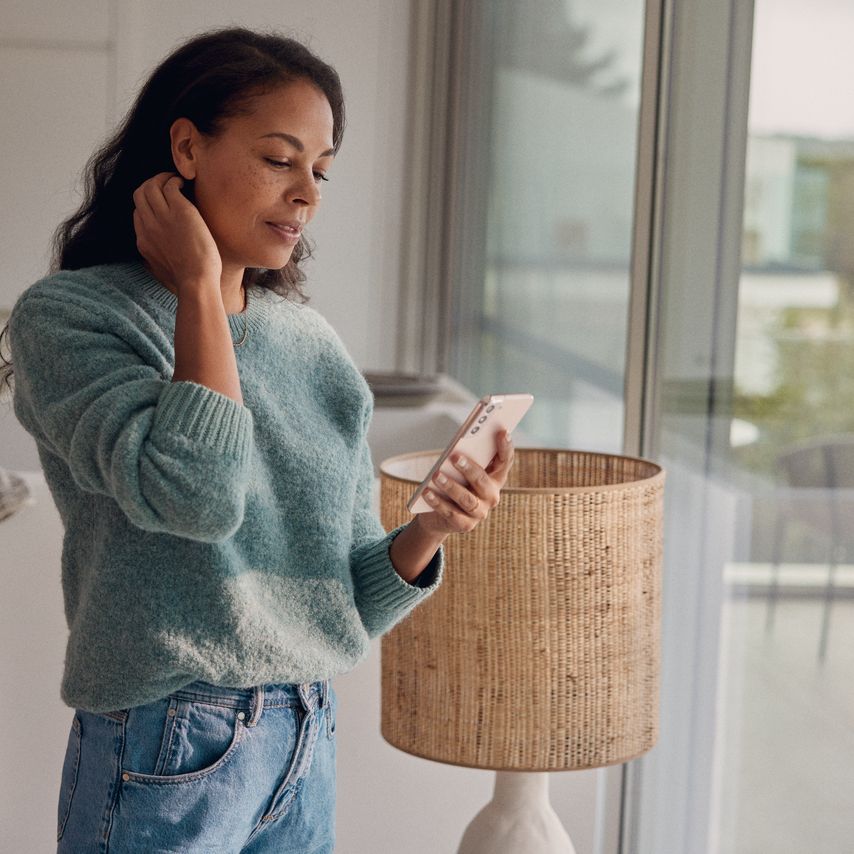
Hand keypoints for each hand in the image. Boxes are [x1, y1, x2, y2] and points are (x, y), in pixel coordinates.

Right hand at [132, 172, 221, 290]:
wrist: (196, 282)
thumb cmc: (188, 281)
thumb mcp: (162, 271)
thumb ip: (157, 260)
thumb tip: (160, 261)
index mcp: (143, 241)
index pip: (137, 213)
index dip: (148, 204)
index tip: (162, 203)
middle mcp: (149, 226)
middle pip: (139, 194)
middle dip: (151, 184)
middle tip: (166, 184)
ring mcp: (163, 217)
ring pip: (150, 186)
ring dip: (162, 178)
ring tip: (176, 180)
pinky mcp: (180, 211)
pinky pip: (169, 185)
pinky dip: (175, 180)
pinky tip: (185, 184)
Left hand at [416, 430, 515, 536]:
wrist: (439, 515)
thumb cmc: (453, 483)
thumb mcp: (460, 470)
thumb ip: (465, 457)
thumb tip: (458, 444)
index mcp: (495, 478)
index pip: (505, 461)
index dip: (506, 447)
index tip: (502, 431)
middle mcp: (492, 496)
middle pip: (483, 481)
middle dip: (469, 469)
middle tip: (455, 457)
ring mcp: (480, 512)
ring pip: (467, 499)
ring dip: (451, 486)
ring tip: (436, 475)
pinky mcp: (465, 525)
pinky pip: (451, 513)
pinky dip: (437, 502)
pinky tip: (426, 492)